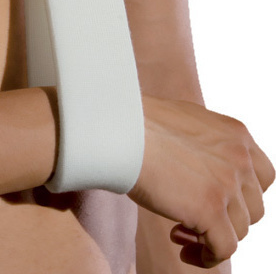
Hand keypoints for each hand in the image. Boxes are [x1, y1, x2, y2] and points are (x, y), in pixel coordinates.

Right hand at [127, 95, 274, 268]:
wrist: (120, 129)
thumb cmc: (139, 124)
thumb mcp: (187, 123)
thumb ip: (207, 144)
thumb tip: (204, 171)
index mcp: (236, 134)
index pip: (262, 176)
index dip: (241, 195)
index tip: (216, 200)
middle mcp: (240, 158)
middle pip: (252, 207)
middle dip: (226, 218)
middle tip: (193, 219)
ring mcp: (227, 185)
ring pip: (239, 230)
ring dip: (211, 236)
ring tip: (179, 231)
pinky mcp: (211, 210)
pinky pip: (223, 249)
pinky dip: (206, 257)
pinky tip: (183, 250)